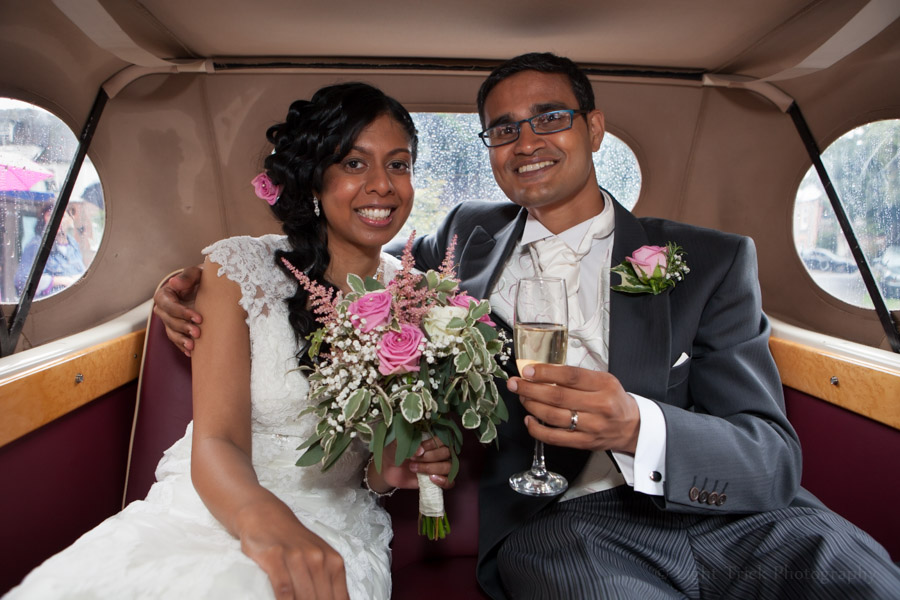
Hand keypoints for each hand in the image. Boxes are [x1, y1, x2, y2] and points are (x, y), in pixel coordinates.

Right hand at [152, 265, 202, 355]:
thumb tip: (173, 282)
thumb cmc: (202, 278)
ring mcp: (170, 320)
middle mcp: (164, 308)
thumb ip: (187, 276)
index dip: (181, 312)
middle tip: (198, 333)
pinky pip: (177, 340)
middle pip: (169, 321)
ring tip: (193, 346)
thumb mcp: (197, 273)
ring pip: (171, 333)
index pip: (168, 305)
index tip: (198, 318)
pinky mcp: (177, 329)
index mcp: (165, 294)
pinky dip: (183, 346)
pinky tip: (191, 352)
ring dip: (181, 340)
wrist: (211, 288)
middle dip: (183, 327)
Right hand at [237, 500, 348, 599]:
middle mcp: (318, 558)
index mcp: (333, 561)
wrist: (267, 516)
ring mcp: (297, 557)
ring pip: (304, 597)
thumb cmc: (295, 542)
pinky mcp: (276, 557)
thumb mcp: (319, 558)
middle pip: (321, 599)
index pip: (339, 598)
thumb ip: (328, 581)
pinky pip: (283, 588)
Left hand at [374, 438, 454, 489]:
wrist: (388, 468)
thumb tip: (420, 450)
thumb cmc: (394, 451)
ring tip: (414, 468)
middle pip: (447, 452)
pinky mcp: (437, 480)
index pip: (443, 439)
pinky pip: (450, 482)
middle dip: (429, 457)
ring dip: (432, 468)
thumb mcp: (396, 444)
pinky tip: (430, 479)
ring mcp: (438, 466)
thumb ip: (408, 442)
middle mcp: (438, 451)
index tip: (420, 448)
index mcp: (431, 439)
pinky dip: (443, 481)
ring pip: (449, 466)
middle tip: (412, 458)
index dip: (433, 444)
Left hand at [508, 363, 640, 453]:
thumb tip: (542, 371)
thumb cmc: (613, 399)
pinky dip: (537, 429)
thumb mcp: (603, 380)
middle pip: (558, 397)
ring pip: (554, 417)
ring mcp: (592, 427)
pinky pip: (555, 438)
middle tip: (515, 383)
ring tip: (522, 397)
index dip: (546, 373)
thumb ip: (577, 377)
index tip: (528, 370)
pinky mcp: (584, 443)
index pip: (571, 377)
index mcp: (605, 385)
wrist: (631, 427)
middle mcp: (599, 406)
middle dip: (531, 389)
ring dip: (532, 406)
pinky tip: (529, 419)